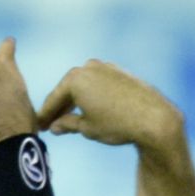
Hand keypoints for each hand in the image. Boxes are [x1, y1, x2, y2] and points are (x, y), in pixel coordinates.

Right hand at [37, 60, 184, 156]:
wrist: (154, 119)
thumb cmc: (118, 125)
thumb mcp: (88, 128)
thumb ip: (68, 124)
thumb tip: (55, 127)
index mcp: (75, 79)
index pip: (54, 99)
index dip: (45, 115)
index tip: (39, 126)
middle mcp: (88, 67)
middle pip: (68, 89)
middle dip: (60, 107)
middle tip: (51, 123)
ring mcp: (106, 67)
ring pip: (85, 85)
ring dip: (77, 100)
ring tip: (70, 117)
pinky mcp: (120, 72)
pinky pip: (100, 84)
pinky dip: (93, 95)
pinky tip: (92, 108)